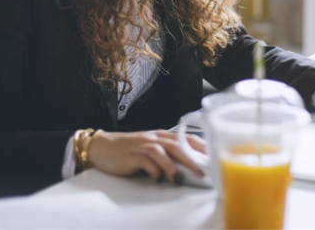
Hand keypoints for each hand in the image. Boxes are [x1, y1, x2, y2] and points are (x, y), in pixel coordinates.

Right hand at [88, 129, 205, 183]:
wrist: (101, 147)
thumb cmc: (128, 149)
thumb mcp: (149, 147)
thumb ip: (166, 153)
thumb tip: (187, 165)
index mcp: (160, 135)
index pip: (184, 137)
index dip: (199, 146)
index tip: (212, 155)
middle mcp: (153, 138)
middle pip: (177, 145)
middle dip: (191, 158)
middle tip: (203, 171)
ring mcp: (143, 146)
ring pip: (162, 152)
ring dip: (172, 166)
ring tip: (180, 178)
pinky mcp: (132, 156)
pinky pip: (146, 162)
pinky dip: (154, 171)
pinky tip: (158, 179)